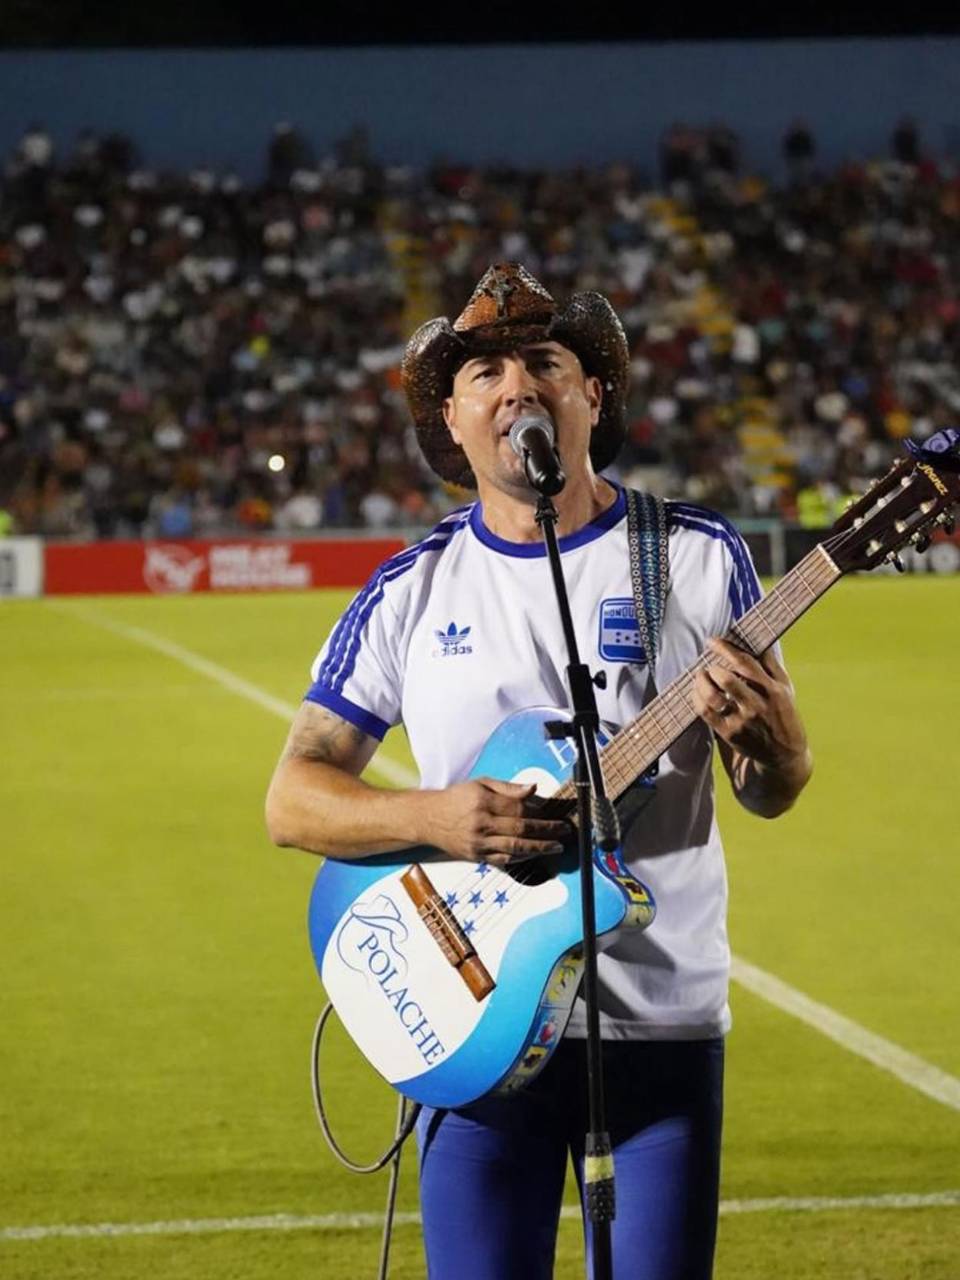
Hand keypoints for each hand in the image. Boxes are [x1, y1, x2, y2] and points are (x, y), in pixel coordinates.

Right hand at [421, 777, 572, 867]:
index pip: (518, 809)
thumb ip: (508, 788)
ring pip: (514, 848)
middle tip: (564, 831)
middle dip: (546, 832)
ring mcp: (478, 843)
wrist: (429, 819)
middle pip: (520, 830)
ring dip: (539, 848)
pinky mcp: (476, 857)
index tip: (554, 813)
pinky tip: (534, 854)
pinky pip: (503, 860)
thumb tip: (533, 789)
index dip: (539, 812)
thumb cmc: (457, 798)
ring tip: (556, 847)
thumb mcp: (480, 784)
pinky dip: (521, 858)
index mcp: (483, 802)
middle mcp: (481, 824)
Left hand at [692, 638, 811, 787]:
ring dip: (702, 681)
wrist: (784, 755)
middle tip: (708, 664)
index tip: (713, 641)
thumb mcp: (785, 688)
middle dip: (712, 666)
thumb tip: (757, 640)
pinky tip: (698, 692)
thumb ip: (771, 665)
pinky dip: (698, 698)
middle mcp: (757, 705)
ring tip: (701, 676)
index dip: (726, 649)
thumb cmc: (783, 715)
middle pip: (727, 678)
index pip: (745, 663)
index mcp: (773, 689)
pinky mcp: (729, 734)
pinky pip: (705, 712)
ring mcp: (742, 721)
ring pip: (713, 695)